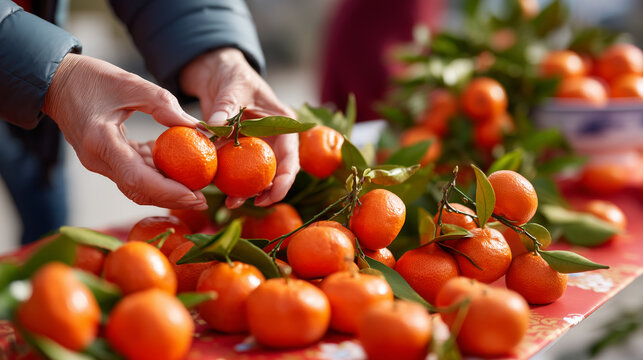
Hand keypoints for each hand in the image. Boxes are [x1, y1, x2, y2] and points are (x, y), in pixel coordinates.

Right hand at [43, 53, 207, 209]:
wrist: (55, 82)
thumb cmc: (91, 78)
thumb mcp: (131, 84)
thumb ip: (163, 105)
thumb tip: (196, 127)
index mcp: (100, 141)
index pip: (137, 178)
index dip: (168, 191)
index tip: (195, 195)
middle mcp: (97, 159)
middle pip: (138, 190)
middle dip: (172, 197)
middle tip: (203, 197)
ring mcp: (98, 162)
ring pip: (136, 186)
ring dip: (165, 189)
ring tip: (195, 186)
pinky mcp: (104, 159)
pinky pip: (132, 173)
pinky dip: (155, 173)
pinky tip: (176, 167)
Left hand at [180, 48, 298, 208]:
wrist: (217, 73)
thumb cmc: (232, 75)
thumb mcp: (231, 88)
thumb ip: (225, 109)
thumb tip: (213, 129)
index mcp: (282, 122)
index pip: (291, 154)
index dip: (285, 176)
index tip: (273, 192)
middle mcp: (274, 137)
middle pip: (279, 170)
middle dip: (270, 190)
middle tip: (255, 204)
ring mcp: (258, 145)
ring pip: (260, 174)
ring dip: (249, 191)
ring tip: (232, 204)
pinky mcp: (241, 150)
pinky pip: (240, 170)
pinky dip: (233, 183)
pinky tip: (223, 196)